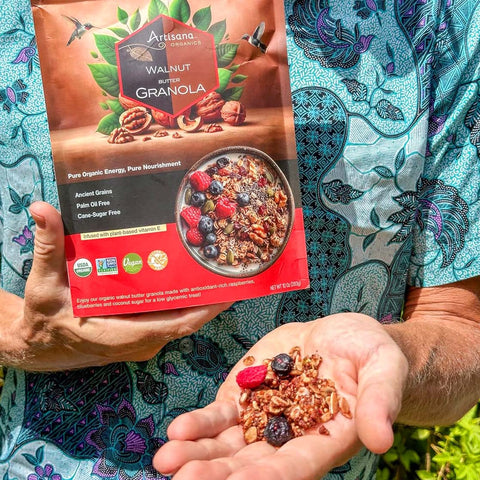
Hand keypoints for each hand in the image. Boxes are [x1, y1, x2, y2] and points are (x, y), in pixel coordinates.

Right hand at [4, 201, 229, 370]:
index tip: (226, 292)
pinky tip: (192, 276)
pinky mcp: (141, 333)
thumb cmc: (45, 319)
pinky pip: (170, 318)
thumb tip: (41, 209)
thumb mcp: (44, 284)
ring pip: (180, 319)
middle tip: (230, 266)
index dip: (203, 310)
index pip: (173, 326)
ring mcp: (141, 339)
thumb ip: (47, 247)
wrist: (39, 345)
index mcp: (119, 335)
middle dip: (210, 296)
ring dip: (200, 297)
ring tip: (218, 266)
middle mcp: (137, 341)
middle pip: (185, 319)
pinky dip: (184, 300)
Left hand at [153, 313, 407, 479]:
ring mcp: (265, 415)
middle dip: (218, 473)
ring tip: (166, 461)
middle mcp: (290, 436)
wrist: (343, 336)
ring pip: (228, 443)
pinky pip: (222, 413)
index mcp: (325, 439)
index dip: (268, 477)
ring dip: (198, 453)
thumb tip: (381, 439)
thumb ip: (380, 400)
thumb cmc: (372, 355)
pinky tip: (178, 430)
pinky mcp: (248, 393)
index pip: (296, 465)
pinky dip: (201, 423)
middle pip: (251, 463)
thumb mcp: (384, 368)